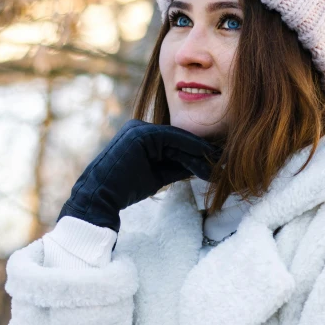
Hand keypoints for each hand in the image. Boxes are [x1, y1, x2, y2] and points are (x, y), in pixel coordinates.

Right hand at [58, 119, 223, 231]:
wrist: (100, 197)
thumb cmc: (125, 190)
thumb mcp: (158, 176)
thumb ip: (178, 167)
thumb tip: (201, 166)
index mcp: (141, 135)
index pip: (175, 141)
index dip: (196, 151)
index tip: (216, 161)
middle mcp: (139, 127)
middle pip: (179, 138)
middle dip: (202, 150)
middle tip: (224, 160)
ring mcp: (138, 128)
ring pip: (178, 139)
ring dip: (200, 153)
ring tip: (218, 165)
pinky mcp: (141, 135)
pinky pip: (173, 140)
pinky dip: (191, 151)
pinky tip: (205, 162)